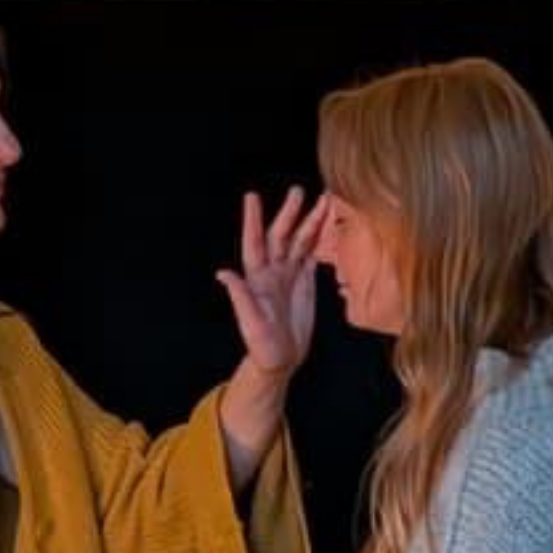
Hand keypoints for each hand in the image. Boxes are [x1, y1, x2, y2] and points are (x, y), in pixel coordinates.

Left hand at [216, 187, 326, 380]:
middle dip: (290, 213)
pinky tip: (329, 226)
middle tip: (299, 191)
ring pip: (301, 242)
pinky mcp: (304, 284)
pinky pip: (313, 256)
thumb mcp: (250, 323)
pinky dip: (320, 240)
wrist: (279, 360)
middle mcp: (272, 272)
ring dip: (311, 222)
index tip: (252, 197)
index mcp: (257, 279)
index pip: (254, 242)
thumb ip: (240, 297)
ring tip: (325, 201)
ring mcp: (289, 276)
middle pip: (282, 236)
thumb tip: (223, 274)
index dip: (253, 220)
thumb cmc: (261, 346)